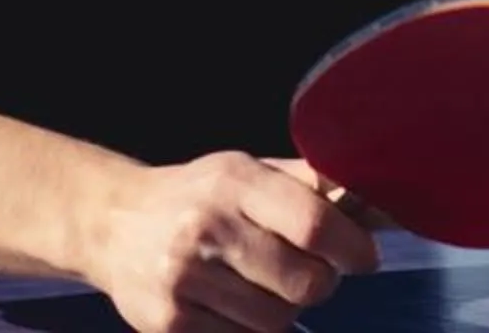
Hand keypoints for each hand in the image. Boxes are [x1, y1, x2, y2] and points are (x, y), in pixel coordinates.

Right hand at [83, 152, 376, 332]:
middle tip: (312, 273)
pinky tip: (236, 303)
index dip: (351, 248)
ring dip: (286, 309)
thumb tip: (376, 203)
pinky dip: (251, 328)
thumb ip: (308, 184)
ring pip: (276, 321)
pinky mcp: (169, 324)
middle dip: (322, 283)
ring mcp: (184, 280)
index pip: (312, 223)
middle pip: (303, 282)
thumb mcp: (247, 170)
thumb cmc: (198, 195)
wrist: (113, 223)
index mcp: (234, 182)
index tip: (364, 258)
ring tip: (267, 286)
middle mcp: (206, 228)